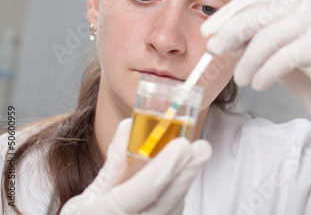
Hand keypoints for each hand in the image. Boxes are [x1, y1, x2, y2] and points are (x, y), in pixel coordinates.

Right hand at [60, 118, 210, 214]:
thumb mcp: (87, 198)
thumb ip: (113, 164)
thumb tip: (128, 126)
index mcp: (105, 213)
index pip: (145, 189)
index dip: (166, 166)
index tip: (182, 145)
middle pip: (167, 199)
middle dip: (187, 171)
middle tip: (202, 148)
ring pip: (173, 208)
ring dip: (185, 182)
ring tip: (196, 157)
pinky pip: (171, 214)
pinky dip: (177, 195)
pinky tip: (182, 178)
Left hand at [201, 0, 310, 187]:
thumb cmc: (308, 74)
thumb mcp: (273, 50)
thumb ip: (252, 37)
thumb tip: (218, 36)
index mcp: (296, 1)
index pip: (255, 1)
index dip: (228, 15)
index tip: (208, 31)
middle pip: (260, 14)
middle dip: (231, 33)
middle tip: (215, 51)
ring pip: (270, 36)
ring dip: (248, 60)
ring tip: (241, 79)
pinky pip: (285, 56)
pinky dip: (266, 72)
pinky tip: (259, 84)